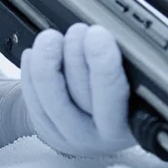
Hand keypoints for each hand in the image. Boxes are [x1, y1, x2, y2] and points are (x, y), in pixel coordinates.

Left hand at [21, 24, 135, 155]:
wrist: (99, 125)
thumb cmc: (124, 96)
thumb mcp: (137, 82)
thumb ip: (126, 61)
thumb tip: (108, 31)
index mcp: (134, 121)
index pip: (118, 96)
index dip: (104, 66)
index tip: (97, 35)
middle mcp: (103, 135)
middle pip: (82, 96)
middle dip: (75, 56)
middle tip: (77, 30)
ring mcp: (73, 136)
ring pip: (52, 100)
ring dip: (47, 62)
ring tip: (51, 38)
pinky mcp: (49, 132)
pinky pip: (33, 102)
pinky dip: (30, 74)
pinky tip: (34, 54)